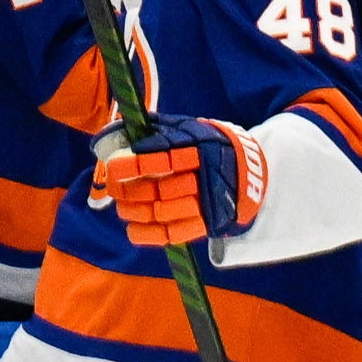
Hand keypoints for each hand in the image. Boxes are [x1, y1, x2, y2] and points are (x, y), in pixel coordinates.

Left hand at [90, 115, 266, 246]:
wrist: (247, 170)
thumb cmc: (207, 146)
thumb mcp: (188, 129)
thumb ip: (157, 128)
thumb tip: (120, 127)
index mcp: (198, 147)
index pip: (161, 157)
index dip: (134, 165)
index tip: (113, 168)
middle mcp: (203, 175)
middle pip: (159, 188)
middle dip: (130, 191)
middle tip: (114, 189)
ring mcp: (206, 202)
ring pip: (164, 212)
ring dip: (136, 212)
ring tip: (122, 208)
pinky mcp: (208, 223)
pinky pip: (174, 234)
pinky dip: (149, 234)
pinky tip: (132, 229)